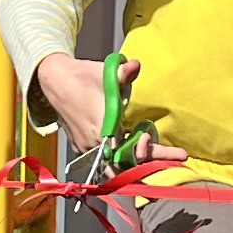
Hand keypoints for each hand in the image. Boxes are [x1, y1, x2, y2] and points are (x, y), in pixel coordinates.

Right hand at [30, 53, 168, 165]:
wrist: (54, 81)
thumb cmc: (82, 76)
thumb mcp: (104, 72)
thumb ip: (123, 73)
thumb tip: (136, 65)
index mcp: (102, 128)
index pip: (129, 150)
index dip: (146, 151)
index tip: (154, 139)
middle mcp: (94, 144)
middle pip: (127, 165)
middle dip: (153, 163)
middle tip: (178, 158)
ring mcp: (87, 149)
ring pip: (116, 167)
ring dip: (138, 165)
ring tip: (162, 162)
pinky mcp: (82, 148)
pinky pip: (105, 162)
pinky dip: (122, 161)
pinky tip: (138, 156)